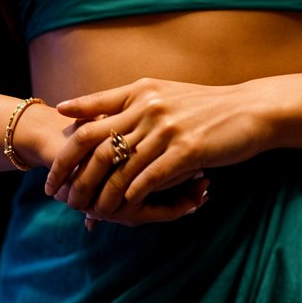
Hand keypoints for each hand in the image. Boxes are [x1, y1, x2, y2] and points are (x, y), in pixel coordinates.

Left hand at [45, 77, 264, 224]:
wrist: (251, 110)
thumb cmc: (207, 106)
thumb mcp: (165, 94)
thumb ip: (132, 103)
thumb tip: (92, 117)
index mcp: (140, 92)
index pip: (90, 115)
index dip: (68, 141)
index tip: (50, 163)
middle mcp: (148, 107)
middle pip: (94, 142)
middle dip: (70, 171)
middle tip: (57, 194)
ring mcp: (166, 129)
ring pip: (119, 166)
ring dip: (100, 193)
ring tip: (88, 210)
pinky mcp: (186, 150)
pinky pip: (149, 177)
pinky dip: (132, 195)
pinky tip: (123, 208)